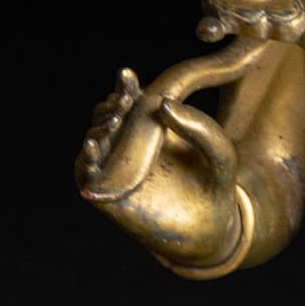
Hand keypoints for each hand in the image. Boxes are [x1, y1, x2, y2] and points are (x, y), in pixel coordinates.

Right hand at [75, 42, 262, 263]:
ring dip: (99, 126)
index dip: (125, 86)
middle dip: (111, 105)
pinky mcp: (106, 193)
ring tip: (115, 121)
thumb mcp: (219, 151)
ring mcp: (117, 169)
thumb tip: (164, 105)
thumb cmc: (215, 186)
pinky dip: (85, 158)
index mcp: (153, 128)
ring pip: (94, 138)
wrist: (211, 229)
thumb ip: (201, 127)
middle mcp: (131, 145)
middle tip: (124, 103)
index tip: (127, 75)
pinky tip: (93, 146)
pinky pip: (85, 171)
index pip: (131, 100)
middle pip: (107, 115)